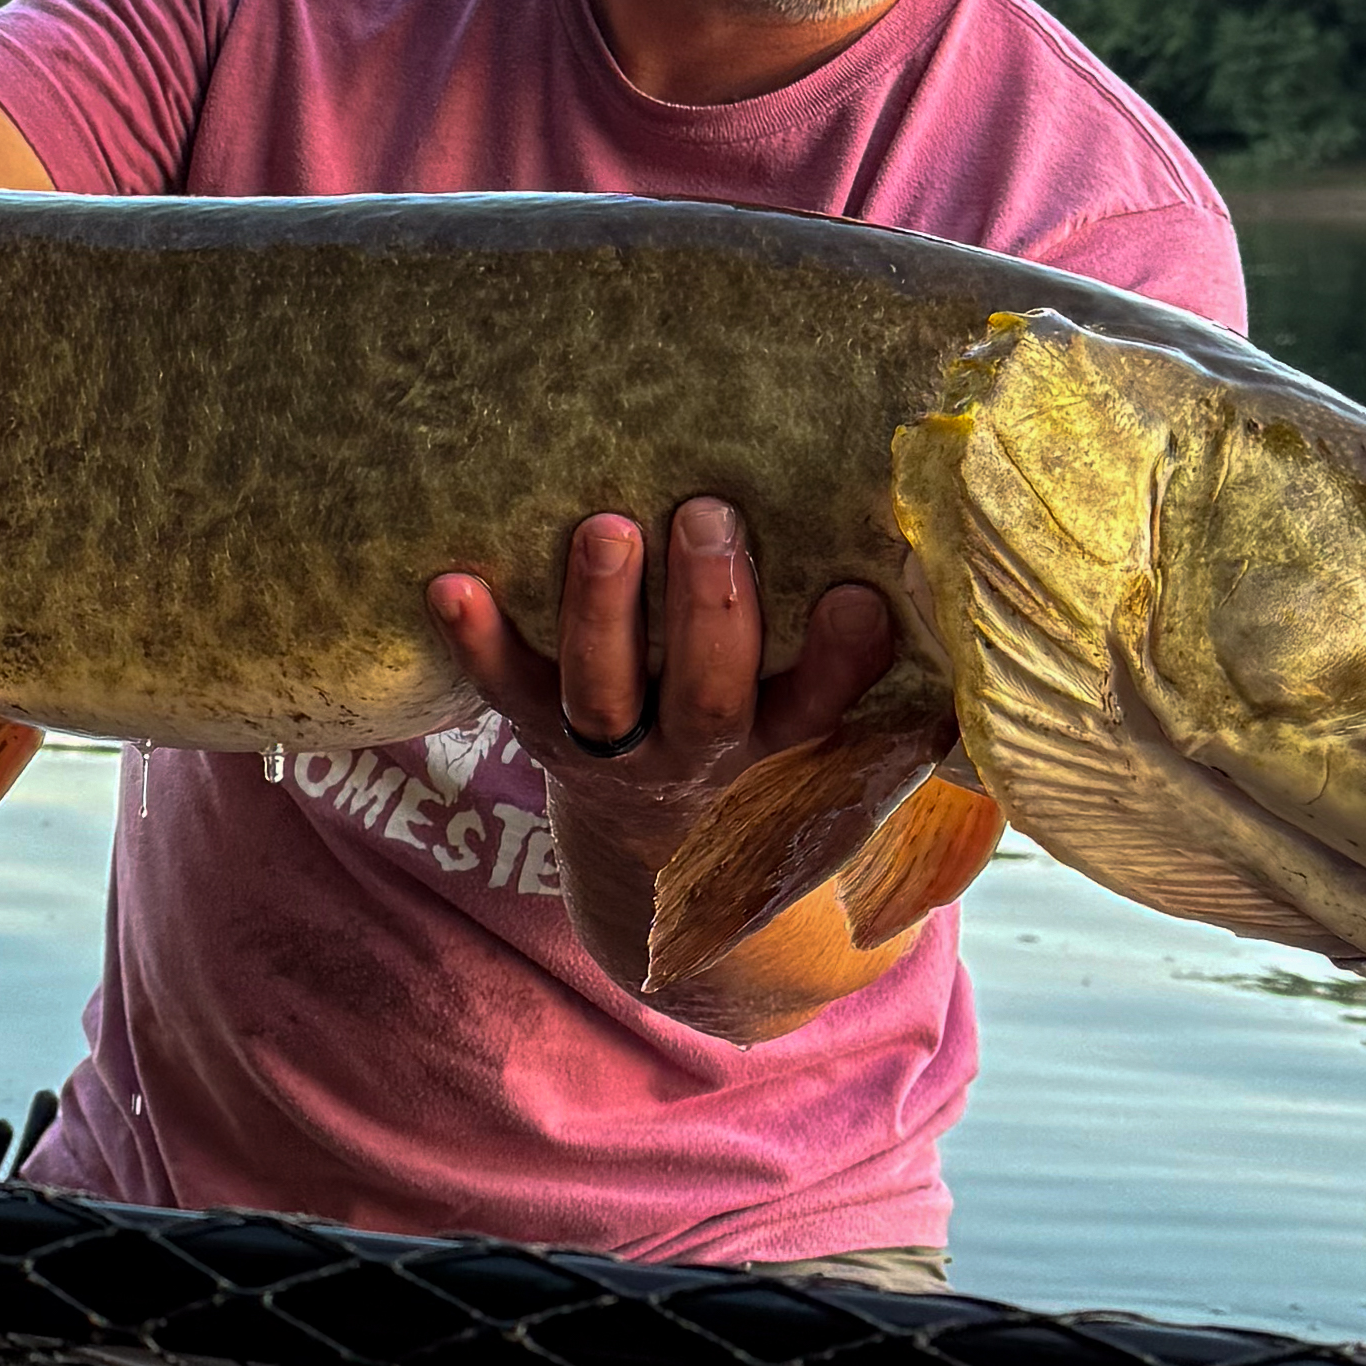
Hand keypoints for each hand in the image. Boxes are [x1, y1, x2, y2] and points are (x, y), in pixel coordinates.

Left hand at [427, 507, 895, 818]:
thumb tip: (916, 534)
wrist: (655, 848)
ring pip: (602, 693)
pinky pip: (504, 689)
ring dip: (602, 612)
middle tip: (710, 516)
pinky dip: (475, 640)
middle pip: (707, 697)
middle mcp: (697, 750)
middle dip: (709, 609)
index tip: (855, 597)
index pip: (821, 702)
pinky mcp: (536, 729)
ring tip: (605, 529)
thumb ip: (848, 645)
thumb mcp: (813, 713)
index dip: (839, 657)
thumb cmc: (755, 730)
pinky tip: (449, 582)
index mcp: (779, 741)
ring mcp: (609, 746)